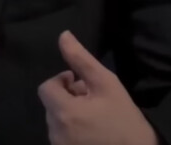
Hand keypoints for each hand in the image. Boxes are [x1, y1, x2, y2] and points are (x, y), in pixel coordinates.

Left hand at [37, 31, 158, 144]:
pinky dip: (72, 129)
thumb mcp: (107, 84)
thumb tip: (63, 35)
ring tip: (94, 114)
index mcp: (63, 111)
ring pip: (56, 120)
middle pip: (51, 104)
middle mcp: (55, 131)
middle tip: (91, 98)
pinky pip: (61, 136)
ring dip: (70, 112)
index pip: (46, 87)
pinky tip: (91, 129)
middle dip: (68, 96)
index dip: (62, 81)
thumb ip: (82, 59)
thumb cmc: (124, 119)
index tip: (79, 82)